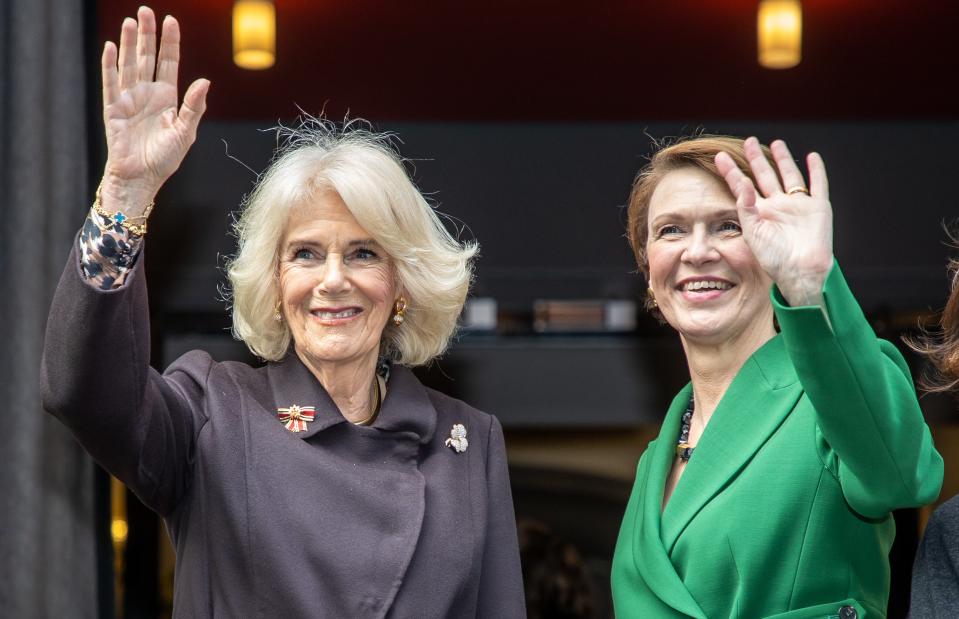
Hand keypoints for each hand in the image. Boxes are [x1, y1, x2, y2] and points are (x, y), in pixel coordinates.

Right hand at [99, 6, 209, 213]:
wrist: (142, 178)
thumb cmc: (165, 159)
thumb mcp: (185, 132)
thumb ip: (194, 106)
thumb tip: (205, 81)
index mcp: (167, 97)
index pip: (168, 63)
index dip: (169, 42)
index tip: (171, 20)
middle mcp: (147, 93)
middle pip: (147, 57)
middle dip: (148, 34)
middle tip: (146, 11)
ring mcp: (129, 99)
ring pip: (129, 65)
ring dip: (130, 43)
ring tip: (131, 22)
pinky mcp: (113, 108)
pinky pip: (111, 83)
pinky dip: (110, 65)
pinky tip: (112, 48)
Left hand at [715, 137, 833, 306]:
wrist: (799, 271)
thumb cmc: (773, 258)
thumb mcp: (752, 232)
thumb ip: (745, 207)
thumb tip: (743, 182)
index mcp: (759, 212)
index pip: (741, 186)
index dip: (731, 171)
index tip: (719, 156)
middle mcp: (777, 206)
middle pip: (765, 176)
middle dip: (757, 159)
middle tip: (749, 141)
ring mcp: (798, 205)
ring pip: (789, 176)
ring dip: (783, 160)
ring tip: (776, 143)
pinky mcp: (817, 207)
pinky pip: (818, 184)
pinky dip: (816, 170)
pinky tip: (812, 157)